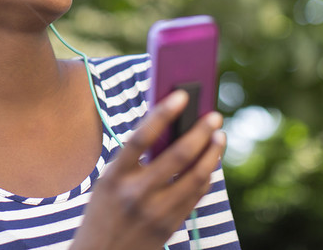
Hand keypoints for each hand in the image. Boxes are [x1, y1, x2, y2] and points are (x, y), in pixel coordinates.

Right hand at [70, 90, 226, 249]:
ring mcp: (155, 213)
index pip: (140, 137)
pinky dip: (205, 176)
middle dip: (201, 132)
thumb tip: (170, 130)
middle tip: (215, 117)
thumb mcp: (107, 183)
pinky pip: (195, 196)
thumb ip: (133, 160)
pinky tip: (210, 163)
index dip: (162, 113)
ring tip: (219, 137)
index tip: (182, 95)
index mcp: (113, 177)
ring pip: (195, 178)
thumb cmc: (103, 211)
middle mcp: (135, 194)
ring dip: (212, 154)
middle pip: (178, 156)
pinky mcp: (169, 227)